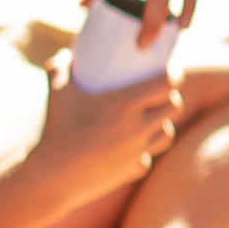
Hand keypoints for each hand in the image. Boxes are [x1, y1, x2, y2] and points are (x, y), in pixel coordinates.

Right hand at [27, 60, 177, 206]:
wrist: (53, 175)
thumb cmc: (55, 129)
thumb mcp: (56, 92)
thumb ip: (58, 67)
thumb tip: (65, 52)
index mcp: (126, 103)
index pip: (167, 83)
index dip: (175, 74)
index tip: (171, 70)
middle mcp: (139, 126)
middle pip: (175, 107)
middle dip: (172, 98)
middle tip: (163, 94)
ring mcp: (139, 150)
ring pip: (168, 134)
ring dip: (163, 124)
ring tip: (154, 119)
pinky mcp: (133, 170)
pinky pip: (148, 157)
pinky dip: (143, 151)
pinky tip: (134, 147)